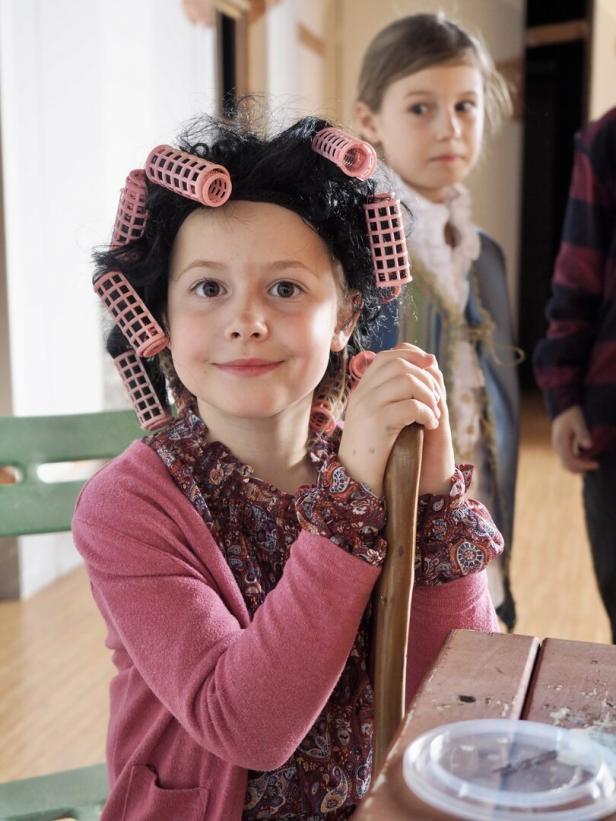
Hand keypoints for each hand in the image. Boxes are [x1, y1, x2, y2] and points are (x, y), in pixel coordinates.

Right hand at [338, 344, 455, 495]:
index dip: (412, 356)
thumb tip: (428, 362)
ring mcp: (367, 406)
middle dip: (425, 378)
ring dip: (428, 396)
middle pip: (399, 365)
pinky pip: (412, 406)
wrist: (357, 480)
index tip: (430, 365)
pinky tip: (429, 425)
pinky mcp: (378, 423)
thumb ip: (392, 393)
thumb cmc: (373, 449)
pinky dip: (427, 414)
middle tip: (435, 399)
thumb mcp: (376, 416)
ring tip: (433, 413)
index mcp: (361, 389)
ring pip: (407, 381)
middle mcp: (361, 393)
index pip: (387, 356)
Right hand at [551, 405, 598, 472]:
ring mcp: (557, 447)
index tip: (596, 464)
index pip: (571, 460)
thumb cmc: (572, 413)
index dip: (583, 465)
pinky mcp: (560, 446)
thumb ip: (583, 433)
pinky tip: (585, 461)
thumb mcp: (579, 421)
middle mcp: (557, 447)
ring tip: (591, 465)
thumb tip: (588, 446)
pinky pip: (566, 459)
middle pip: (567, 465)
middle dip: (581, 468)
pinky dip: (575, 463)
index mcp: (561, 442)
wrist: (563, 407)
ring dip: (578, 467)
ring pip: (565, 464)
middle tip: (596, 465)